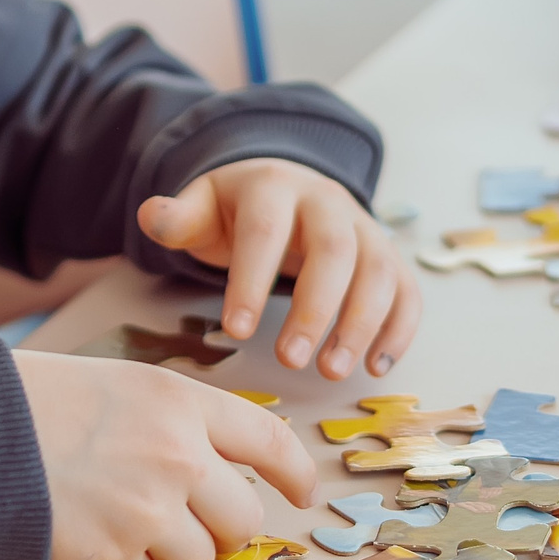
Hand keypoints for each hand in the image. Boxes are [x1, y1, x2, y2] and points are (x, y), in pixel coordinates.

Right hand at [14, 348, 315, 559]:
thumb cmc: (32, 399)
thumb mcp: (118, 383)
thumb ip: (172, 420)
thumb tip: (211, 470)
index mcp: (179, 401)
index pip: (267, 439)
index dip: (294, 470)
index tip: (302, 492)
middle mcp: (178, 456)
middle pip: (243, 518)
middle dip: (222, 528)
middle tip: (184, 520)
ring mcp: (148, 510)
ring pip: (199, 558)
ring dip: (168, 552)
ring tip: (116, 519)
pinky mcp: (113, 556)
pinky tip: (83, 534)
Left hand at [136, 159, 422, 380]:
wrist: (285, 187)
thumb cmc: (236, 211)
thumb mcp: (202, 207)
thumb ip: (177, 218)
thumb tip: (151, 215)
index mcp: (274, 187)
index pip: (267, 230)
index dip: (253, 280)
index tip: (235, 332)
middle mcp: (328, 202)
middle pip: (334, 250)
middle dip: (315, 309)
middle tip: (291, 361)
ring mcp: (364, 227)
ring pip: (379, 270)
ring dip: (362, 324)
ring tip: (333, 372)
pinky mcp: (389, 255)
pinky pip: (407, 289)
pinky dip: (400, 329)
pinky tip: (377, 367)